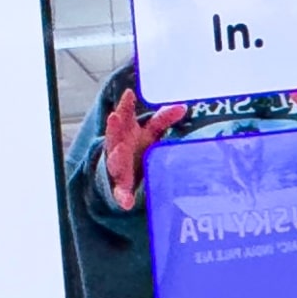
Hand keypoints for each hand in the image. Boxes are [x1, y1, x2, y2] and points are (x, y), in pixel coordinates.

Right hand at [101, 82, 187, 210]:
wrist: (120, 175)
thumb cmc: (136, 147)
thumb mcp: (148, 132)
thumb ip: (162, 120)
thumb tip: (183, 107)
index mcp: (125, 132)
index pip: (123, 116)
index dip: (125, 105)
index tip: (129, 94)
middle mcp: (118, 147)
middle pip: (114, 136)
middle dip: (114, 127)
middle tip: (115, 117)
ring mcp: (117, 167)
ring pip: (115, 162)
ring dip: (116, 156)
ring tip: (120, 151)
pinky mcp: (120, 187)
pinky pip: (120, 193)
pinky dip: (122, 197)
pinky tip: (126, 203)